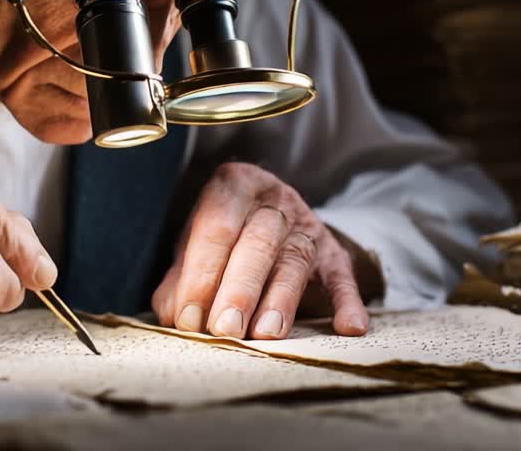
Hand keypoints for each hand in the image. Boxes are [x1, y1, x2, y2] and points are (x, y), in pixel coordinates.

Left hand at [152, 162, 377, 338]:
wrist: (273, 212)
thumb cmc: (225, 233)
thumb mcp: (197, 242)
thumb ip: (181, 276)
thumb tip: (172, 314)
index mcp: (235, 185)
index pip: (217, 226)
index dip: (201, 273)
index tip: (188, 316)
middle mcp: (275, 200)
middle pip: (258, 243)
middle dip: (240, 289)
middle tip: (224, 328)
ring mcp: (308, 226)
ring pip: (295, 262)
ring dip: (280, 301)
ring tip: (265, 334)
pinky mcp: (334, 254)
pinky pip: (342, 278)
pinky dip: (347, 302)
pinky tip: (348, 326)